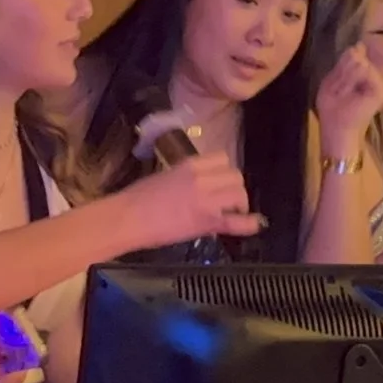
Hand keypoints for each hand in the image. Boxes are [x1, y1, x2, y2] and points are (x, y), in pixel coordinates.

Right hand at [124, 152, 263, 248]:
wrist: (127, 218)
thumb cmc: (137, 197)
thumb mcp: (165, 176)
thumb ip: (186, 177)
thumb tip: (199, 186)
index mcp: (190, 165)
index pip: (222, 158)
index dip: (224, 171)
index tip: (219, 181)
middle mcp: (202, 178)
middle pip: (235, 175)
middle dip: (234, 187)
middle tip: (225, 200)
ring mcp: (207, 200)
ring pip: (240, 194)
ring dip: (238, 203)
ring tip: (230, 212)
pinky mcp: (207, 221)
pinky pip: (236, 222)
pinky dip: (249, 224)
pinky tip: (255, 224)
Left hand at [315, 43, 382, 154]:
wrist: (337, 128)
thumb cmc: (332, 107)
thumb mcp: (331, 81)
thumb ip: (343, 64)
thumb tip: (357, 47)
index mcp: (360, 73)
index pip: (354, 52)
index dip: (344, 59)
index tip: (339, 77)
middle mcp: (372, 75)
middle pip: (356, 55)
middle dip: (343, 71)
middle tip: (340, 90)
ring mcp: (378, 82)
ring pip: (360, 61)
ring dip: (346, 78)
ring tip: (344, 94)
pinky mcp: (381, 90)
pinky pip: (365, 70)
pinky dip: (352, 81)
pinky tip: (350, 93)